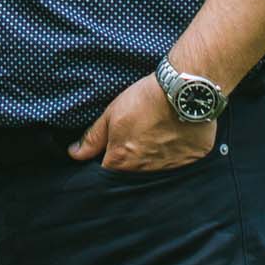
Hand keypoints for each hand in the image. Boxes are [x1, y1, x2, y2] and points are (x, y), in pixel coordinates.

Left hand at [69, 73, 217, 171]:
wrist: (183, 91)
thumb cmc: (144, 100)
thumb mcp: (111, 114)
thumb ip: (92, 138)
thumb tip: (74, 154)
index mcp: (121, 162)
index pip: (107, 173)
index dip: (107, 160)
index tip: (112, 147)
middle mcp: (144, 172)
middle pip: (132, 173)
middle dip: (130, 160)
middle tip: (137, 137)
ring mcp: (169, 169)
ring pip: (155, 170)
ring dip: (153, 158)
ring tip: (157, 135)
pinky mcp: (189, 162)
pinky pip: (179, 164)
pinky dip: (175, 154)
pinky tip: (175, 137)